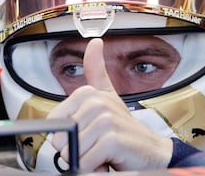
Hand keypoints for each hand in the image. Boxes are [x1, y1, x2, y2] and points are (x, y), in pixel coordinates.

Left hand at [47, 38, 172, 172]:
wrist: (151, 149)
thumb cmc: (124, 128)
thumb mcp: (108, 96)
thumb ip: (96, 71)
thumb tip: (94, 42)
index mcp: (88, 93)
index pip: (53, 123)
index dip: (66, 137)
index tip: (86, 134)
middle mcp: (96, 102)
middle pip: (60, 139)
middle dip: (75, 150)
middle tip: (96, 145)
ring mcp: (105, 119)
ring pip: (72, 152)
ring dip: (86, 160)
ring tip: (103, 151)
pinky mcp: (112, 139)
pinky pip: (85, 163)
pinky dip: (93, 168)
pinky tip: (108, 159)